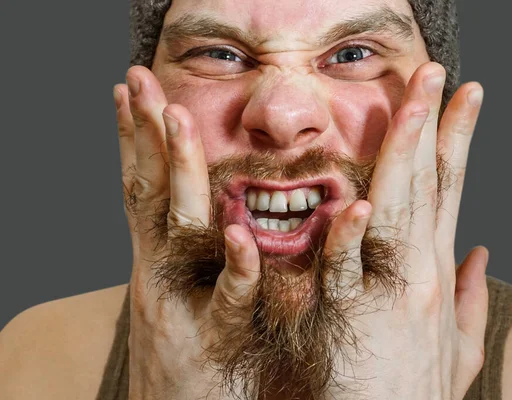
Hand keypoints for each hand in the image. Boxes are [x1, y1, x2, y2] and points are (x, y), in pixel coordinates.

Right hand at [113, 66, 260, 399]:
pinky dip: (236, 268)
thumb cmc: (194, 352)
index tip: (131, 91)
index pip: (141, 189)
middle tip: (144, 84)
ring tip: (179, 123)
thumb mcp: (184, 293)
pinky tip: (241, 236)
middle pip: (149, 197)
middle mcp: (161, 276)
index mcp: (159, 261)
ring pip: (180, 235)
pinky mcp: (214, 346)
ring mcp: (183, 308)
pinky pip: (229, 302)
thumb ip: (194, 249)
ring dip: (180, 176)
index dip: (133, 140)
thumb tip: (209, 207)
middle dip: (145, 137)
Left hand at [322, 62, 487, 398]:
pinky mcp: (353, 322)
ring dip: (402, 157)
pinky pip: (347, 272)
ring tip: (411, 105)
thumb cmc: (412, 389)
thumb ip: (470, 298)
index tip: (465, 97)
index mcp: (436, 271)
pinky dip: (352, 237)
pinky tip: (359, 203)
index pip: (449, 191)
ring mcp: (391, 295)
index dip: (457, 141)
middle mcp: (421, 274)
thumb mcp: (455, 347)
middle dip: (430, 126)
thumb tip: (483, 254)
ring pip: (397, 213)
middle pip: (428, 187)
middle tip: (433, 72)